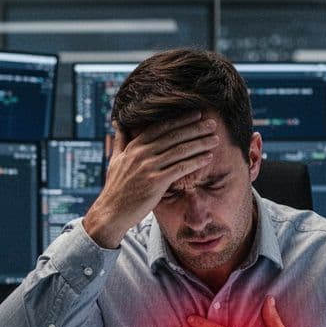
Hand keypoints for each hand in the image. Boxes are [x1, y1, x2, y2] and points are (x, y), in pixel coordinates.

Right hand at [82, 111, 220, 247]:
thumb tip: (119, 123)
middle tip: (212, 124)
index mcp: (134, 147)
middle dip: (195, 129)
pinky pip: (180, 169)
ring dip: (199, 143)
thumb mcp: (115, 160)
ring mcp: (148, 168)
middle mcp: (141, 154)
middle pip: (173, 137)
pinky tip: (208, 158)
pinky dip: (195, 162)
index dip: (180, 120)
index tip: (196, 114)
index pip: (161, 128)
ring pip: (179, 151)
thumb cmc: (115, 187)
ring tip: (214, 139)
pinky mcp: (155, 183)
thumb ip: (120, 140)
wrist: (111, 212)